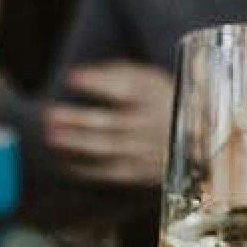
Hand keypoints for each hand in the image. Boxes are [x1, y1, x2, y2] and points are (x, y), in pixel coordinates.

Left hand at [44, 61, 176, 186]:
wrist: (196, 135)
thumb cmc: (157, 99)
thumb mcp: (146, 79)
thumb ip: (114, 74)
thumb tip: (73, 77)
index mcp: (156, 97)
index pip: (127, 88)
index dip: (98, 83)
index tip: (71, 78)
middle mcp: (154, 124)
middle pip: (114, 122)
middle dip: (80, 119)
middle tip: (50, 114)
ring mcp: (149, 151)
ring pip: (110, 148)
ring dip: (78, 144)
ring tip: (52, 136)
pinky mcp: (143, 172)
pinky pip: (112, 172)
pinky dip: (86, 168)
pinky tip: (63, 160)